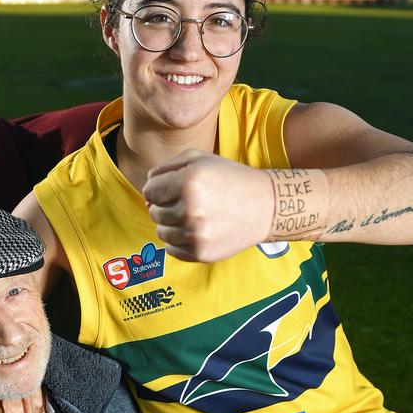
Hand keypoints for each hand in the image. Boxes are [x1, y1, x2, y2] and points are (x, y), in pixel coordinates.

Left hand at [143, 151, 272, 261]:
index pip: (149, 191)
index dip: (157, 189)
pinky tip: (196, 230)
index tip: (171, 189)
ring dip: (171, 224)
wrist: (265, 206)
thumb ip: (166, 167)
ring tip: (193, 216)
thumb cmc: (229, 178)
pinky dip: (179, 241)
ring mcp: (196, 234)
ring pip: (161, 232)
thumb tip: (147, 191)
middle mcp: (190, 209)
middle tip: (187, 202)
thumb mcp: (199, 159)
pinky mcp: (201, 253)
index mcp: (188, 182)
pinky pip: (172, 250)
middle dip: (164, 206)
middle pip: (154, 212)